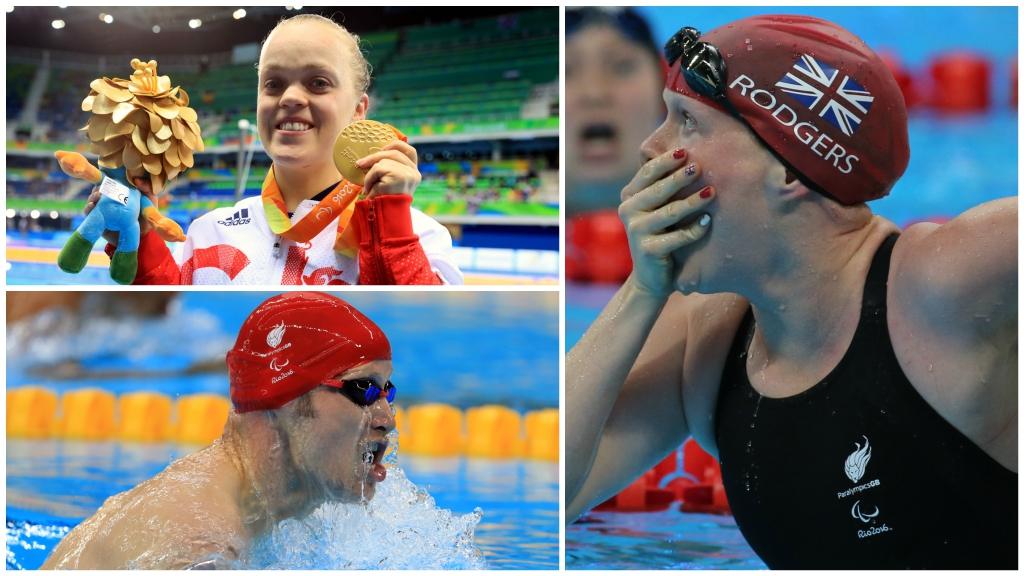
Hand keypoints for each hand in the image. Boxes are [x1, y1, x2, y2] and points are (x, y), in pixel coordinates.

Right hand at [84, 176, 153, 246]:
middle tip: (100, 189)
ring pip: (92, 199)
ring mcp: (102, 209)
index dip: (106, 178)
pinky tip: (91, 206)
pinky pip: (88, 213)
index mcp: (120, 192)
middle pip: (98, 189)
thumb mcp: (150, 200)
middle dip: (98, 187)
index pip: (109, 181)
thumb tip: (137, 180)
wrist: (142, 236)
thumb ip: (147, 188)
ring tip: (96, 197)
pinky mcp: (97, 219)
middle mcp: (109, 199)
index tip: (106, 177)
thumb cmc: (147, 215)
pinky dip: (88, 208)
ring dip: (92, 196)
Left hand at [355, 140, 420, 198]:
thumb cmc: (384, 202)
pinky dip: (369, 178)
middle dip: (374, 156)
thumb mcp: (389, 182)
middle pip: (394, 153)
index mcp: (414, 173)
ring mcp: (408, 174)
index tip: (382, 148)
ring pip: (383, 161)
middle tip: (360, 163)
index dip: (396, 145)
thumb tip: (371, 155)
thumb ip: (389, 168)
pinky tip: (370, 190)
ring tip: (369, 187)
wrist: (386, 219)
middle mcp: (414, 173)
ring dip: (371, 174)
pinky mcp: (399, 176)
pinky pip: (377, 169)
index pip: (410, 151)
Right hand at [619, 149, 714, 298]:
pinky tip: (708, 221)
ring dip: (692, 202)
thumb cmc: (661, 234)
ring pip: (669, 213)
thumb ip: (664, 186)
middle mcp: (628, 211)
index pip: (646, 173)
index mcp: (630, 196)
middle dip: (679, 178)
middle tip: (699, 167)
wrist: (651, 276)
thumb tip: (690, 155)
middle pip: (657, 190)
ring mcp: (636, 231)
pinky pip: (677, 237)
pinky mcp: (648, 250)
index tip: (684, 151)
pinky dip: (694, 229)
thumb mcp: (658, 207)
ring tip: (711, 192)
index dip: (664, 161)